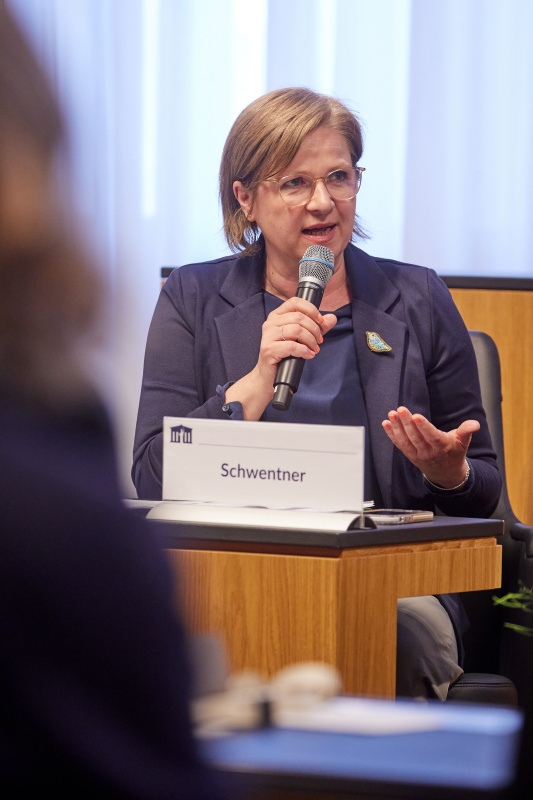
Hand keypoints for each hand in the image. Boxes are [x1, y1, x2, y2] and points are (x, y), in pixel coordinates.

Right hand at [225, 297, 336, 419]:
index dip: (311, 310)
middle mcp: (270, 323)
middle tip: (319, 341)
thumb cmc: (285, 355)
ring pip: (297, 330)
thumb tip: (332, 318)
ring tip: (314, 349)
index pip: (295, 302)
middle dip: (314, 330)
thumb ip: (317, 327)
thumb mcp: (302, 338)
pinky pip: (292, 346)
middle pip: (299, 317)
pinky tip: (308, 355)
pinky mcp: (268, 350)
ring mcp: (267, 336)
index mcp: (277, 316)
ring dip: (311, 340)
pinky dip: (304, 351)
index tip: (320, 322)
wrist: (268, 376)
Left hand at [382, 406, 478, 487]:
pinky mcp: (409, 454)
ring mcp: (417, 454)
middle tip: (400, 410)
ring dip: (397, 427)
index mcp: (442, 447)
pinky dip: (391, 434)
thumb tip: (475, 424)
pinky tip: (386, 423)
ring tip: (392, 414)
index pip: (432, 436)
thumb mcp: (463, 442)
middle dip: (407, 423)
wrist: (446, 473)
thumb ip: (466, 431)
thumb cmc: (454, 452)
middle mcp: (428, 452)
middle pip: (415, 437)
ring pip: (405, 441)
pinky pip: (399, 444)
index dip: (424, 427)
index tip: (416, 416)